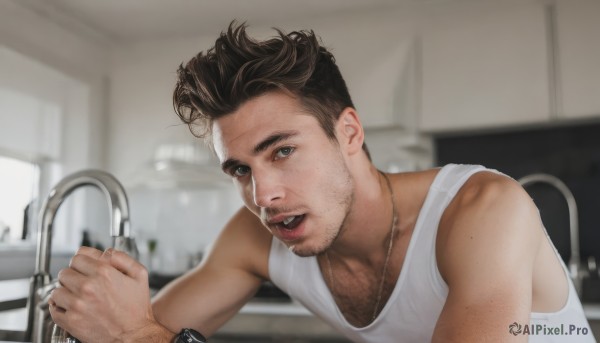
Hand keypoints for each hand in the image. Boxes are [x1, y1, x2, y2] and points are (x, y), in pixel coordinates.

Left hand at [49, 247, 168, 342]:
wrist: (134, 336)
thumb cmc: (137, 309)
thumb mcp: (140, 275)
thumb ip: (123, 258)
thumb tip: (106, 252)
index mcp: (104, 273)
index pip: (78, 257)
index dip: (83, 263)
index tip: (85, 269)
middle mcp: (88, 287)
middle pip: (65, 272)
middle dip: (73, 276)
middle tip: (82, 284)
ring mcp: (77, 305)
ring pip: (57, 290)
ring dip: (65, 292)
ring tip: (77, 297)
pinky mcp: (71, 321)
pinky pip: (53, 308)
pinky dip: (59, 307)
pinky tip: (70, 307)